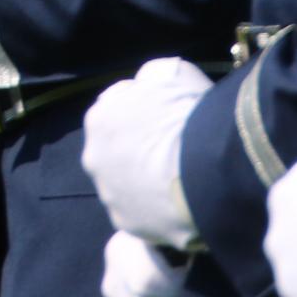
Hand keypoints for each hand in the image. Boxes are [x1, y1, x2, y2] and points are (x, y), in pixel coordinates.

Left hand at [80, 57, 213, 252]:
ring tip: (182, 181)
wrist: (203, 164)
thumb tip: (149, 85)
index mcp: (99, 117)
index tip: (167, 119)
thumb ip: (152, 79)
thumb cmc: (188, 112)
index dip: (144, 114)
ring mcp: (108, 194)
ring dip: (146, 183)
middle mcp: (93, 157)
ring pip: (127, 187)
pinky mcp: (126, 224)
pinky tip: (182, 203)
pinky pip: (143, 214)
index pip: (116, 111)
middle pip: (117, 152)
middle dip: (139, 151)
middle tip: (174, 152)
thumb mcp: (171, 73)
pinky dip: (158, 210)